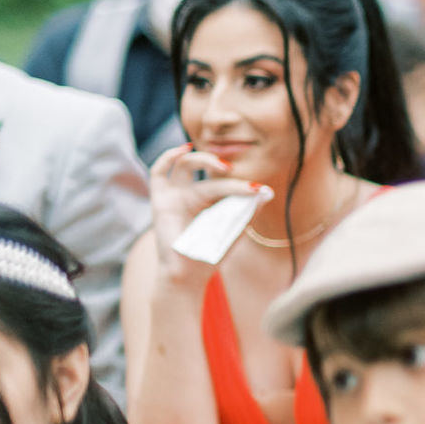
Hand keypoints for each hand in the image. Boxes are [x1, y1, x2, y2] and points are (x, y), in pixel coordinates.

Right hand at [146, 143, 264, 282]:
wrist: (189, 274)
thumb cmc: (211, 254)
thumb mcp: (235, 231)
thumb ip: (248, 212)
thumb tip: (265, 192)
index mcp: (211, 201)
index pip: (224, 182)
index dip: (240, 184)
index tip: (258, 189)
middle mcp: (193, 194)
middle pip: (205, 170)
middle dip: (219, 165)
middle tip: (232, 171)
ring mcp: (175, 195)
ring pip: (185, 165)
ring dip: (202, 159)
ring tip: (220, 166)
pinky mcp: (160, 200)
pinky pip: (158, 172)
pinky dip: (168, 156)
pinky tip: (184, 149)